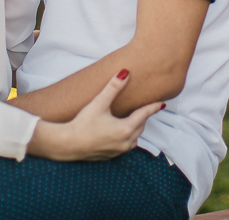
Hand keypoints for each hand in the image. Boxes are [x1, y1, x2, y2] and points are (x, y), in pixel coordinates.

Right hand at [27, 70, 163, 161]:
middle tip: (145, 107)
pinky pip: (126, 146)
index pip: (144, 115)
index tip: (161, 103)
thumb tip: (125, 72)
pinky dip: (127, 137)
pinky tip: (120, 132)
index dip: (152, 107)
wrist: (67, 144)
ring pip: (134, 138)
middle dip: (143, 117)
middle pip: (140, 127)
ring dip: (136, 128)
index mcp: (125, 129)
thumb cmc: (82, 124)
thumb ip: (113, 87)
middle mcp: (124, 142)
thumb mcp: (99, 103)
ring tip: (134, 119)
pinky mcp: (110, 156)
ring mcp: (118, 151)